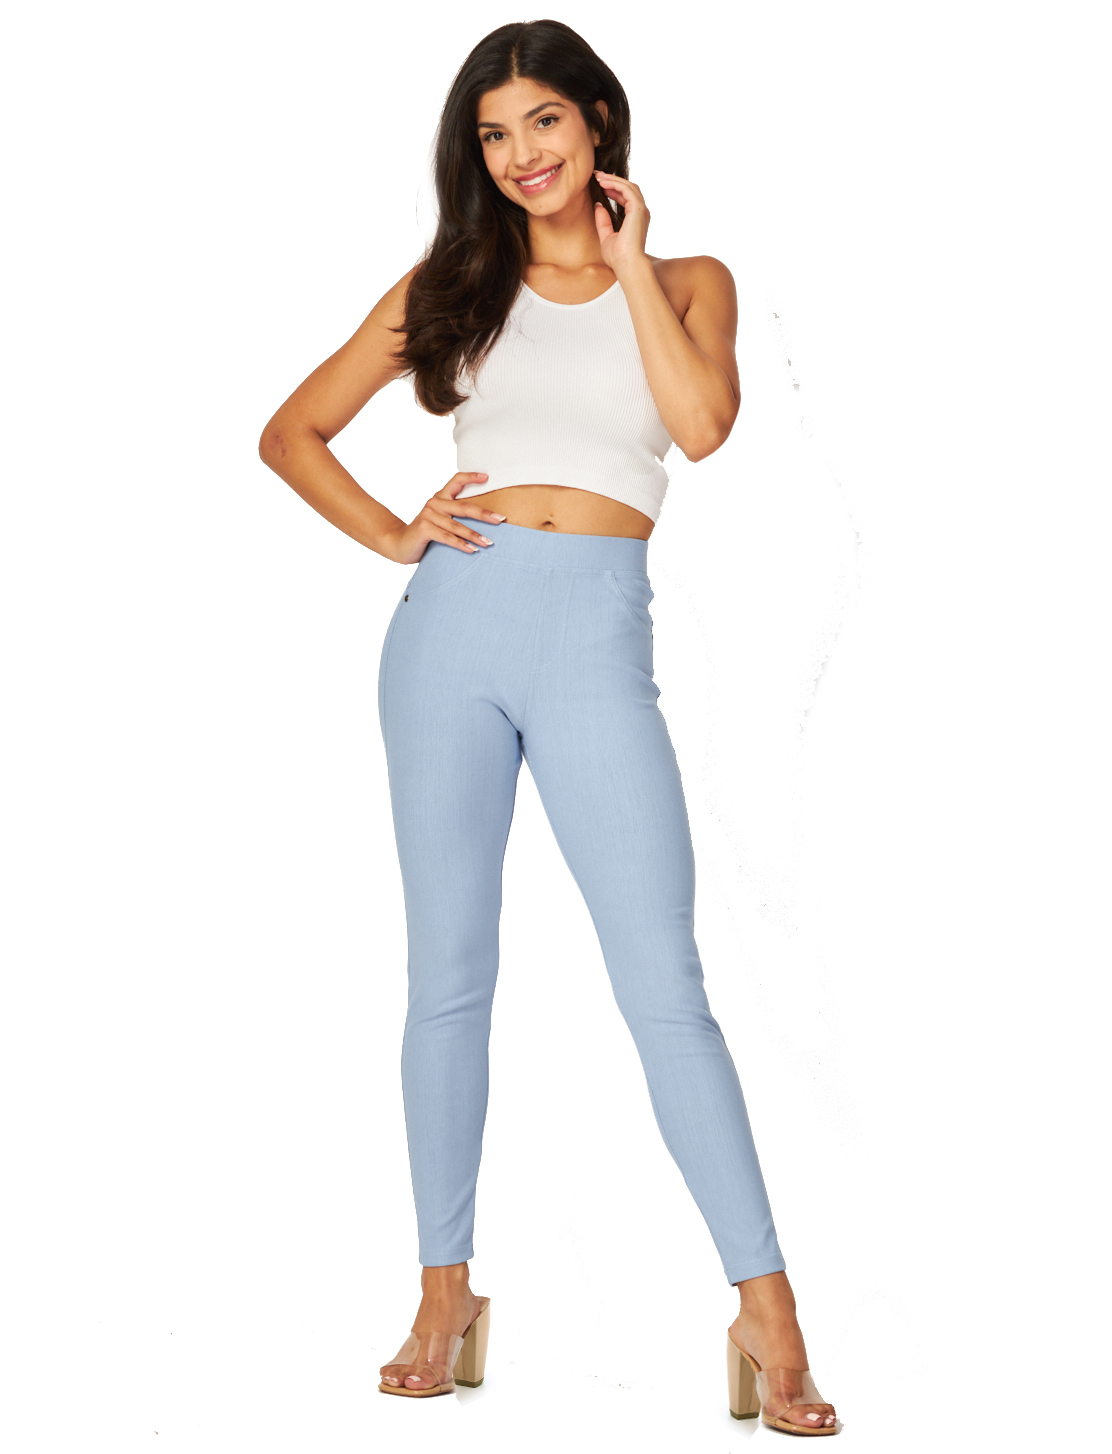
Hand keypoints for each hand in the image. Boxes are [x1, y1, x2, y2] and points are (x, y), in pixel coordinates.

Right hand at [375, 472, 504, 564]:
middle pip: (464, 507)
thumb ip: (456, 517)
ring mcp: (428, 515)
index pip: (456, 480)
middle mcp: (434, 503)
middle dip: (484, 514)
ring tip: (489, 542)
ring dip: (475, 535)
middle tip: (501, 519)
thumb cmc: (426, 533)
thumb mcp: (441, 520)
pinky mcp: (424, 528)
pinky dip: (461, 544)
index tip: (487, 478)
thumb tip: (487, 521)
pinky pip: (447, 537)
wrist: (400, 544)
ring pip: (457, 525)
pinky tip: (472, 550)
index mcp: (440, 497)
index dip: (471, 477)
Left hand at [592, 171, 649, 272]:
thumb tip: (598, 205)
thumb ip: (603, 221)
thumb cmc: (618, 257)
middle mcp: (641, 213)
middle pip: (628, 188)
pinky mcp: (638, 209)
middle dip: (613, 180)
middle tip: (597, 175)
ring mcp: (641, 210)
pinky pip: (626, 189)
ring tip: (598, 176)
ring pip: (628, 186)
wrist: (626, 265)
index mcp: (636, 219)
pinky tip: (602, 182)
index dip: (613, 189)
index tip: (600, 185)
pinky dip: (615, 183)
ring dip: (613, 179)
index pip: (626, 197)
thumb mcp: (606, 237)